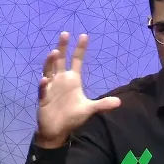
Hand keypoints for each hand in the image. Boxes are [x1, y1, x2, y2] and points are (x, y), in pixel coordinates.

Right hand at [36, 32, 120, 147]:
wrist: (57, 130)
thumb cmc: (72, 117)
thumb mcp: (89, 109)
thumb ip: (102, 104)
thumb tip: (119, 102)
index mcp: (73, 80)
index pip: (76, 60)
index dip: (79, 48)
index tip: (83, 35)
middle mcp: (61, 80)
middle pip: (61, 60)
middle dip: (62, 47)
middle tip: (65, 33)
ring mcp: (51, 87)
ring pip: (49, 70)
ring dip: (50, 62)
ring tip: (54, 53)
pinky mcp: (44, 97)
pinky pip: (43, 89)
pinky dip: (43, 84)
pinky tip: (45, 80)